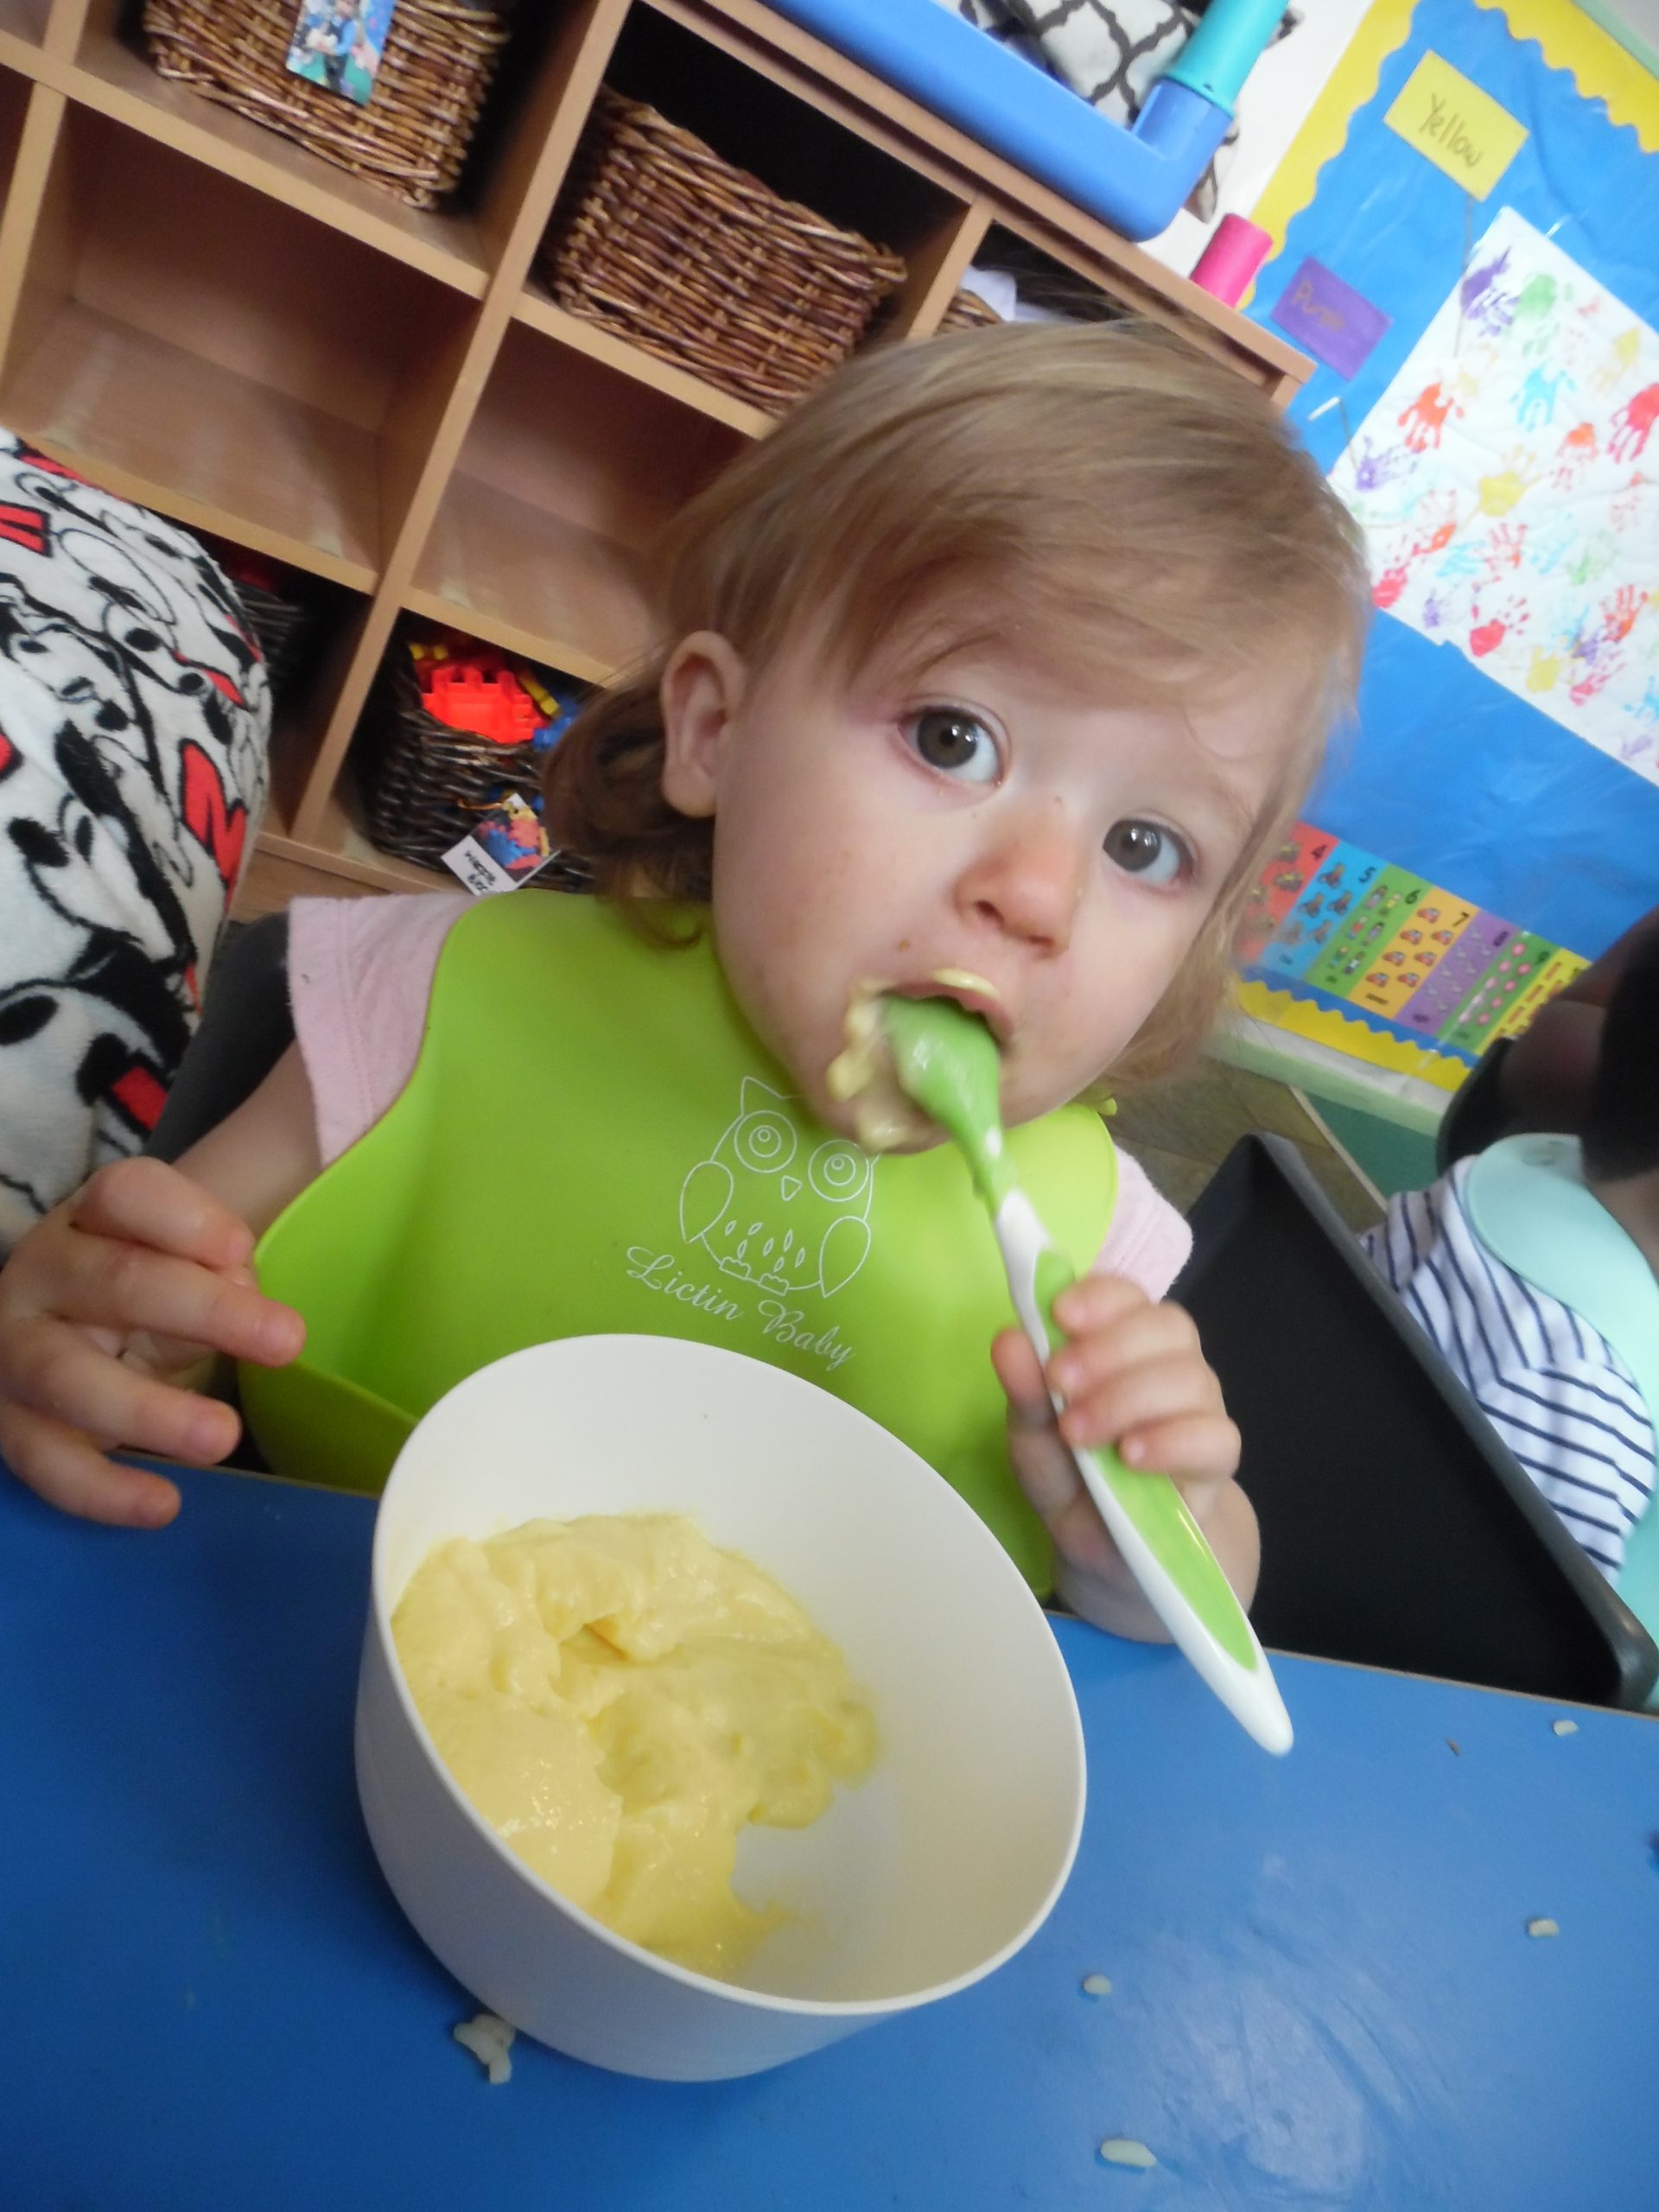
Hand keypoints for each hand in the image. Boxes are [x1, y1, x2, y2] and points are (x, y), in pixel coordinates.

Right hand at [0, 1158, 304, 1528]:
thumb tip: (247, 1303)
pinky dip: (104, 1490)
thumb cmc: (150, 1296)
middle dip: (204, 1312)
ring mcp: (13, 1350)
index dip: (185, 1218)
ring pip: (66, 1377)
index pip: (126, 1194)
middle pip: (116, 1282)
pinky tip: (164, 1504)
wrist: (70, 1338)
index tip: (243, 1250)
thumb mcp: (186, 1269)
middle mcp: (43, 1273)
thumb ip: (218, 1273)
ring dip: (148, 1412)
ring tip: (223, 1438)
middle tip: (286, 1342)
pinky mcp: (8, 1424)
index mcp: (93, 1218)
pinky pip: (45, 1462)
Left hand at [992, 1274, 1256, 1639]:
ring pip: (1191, 1377)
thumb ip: (1024, 1393)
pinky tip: (1131, 1457)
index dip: (1100, 1296)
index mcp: (1122, 1345)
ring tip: (1080, 1434)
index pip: (1129, 1295)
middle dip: (1108, 1349)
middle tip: (1060, 1384)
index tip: (1059, 1315)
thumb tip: (1009, 1339)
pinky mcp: (1216, 1465)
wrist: (1110, 1557)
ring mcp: (1198, 1413)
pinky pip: (1216, 1438)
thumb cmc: (1072, 1481)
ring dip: (1129, 1398)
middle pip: (1167, 1326)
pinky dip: (1172, 1440)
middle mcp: (1168, 1367)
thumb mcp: (1033, 1441)